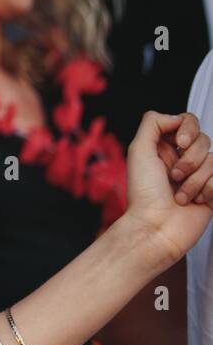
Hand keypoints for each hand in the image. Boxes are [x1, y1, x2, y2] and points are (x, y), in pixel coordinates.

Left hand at [124, 111, 212, 264]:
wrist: (155, 228)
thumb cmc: (144, 193)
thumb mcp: (139, 150)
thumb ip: (153, 124)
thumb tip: (176, 117)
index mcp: (163, 148)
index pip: (188, 122)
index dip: (189, 129)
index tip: (180, 143)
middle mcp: (181, 159)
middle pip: (204, 140)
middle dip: (190, 160)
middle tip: (173, 177)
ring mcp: (199, 176)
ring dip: (195, 180)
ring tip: (180, 195)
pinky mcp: (212, 193)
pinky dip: (208, 190)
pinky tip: (195, 202)